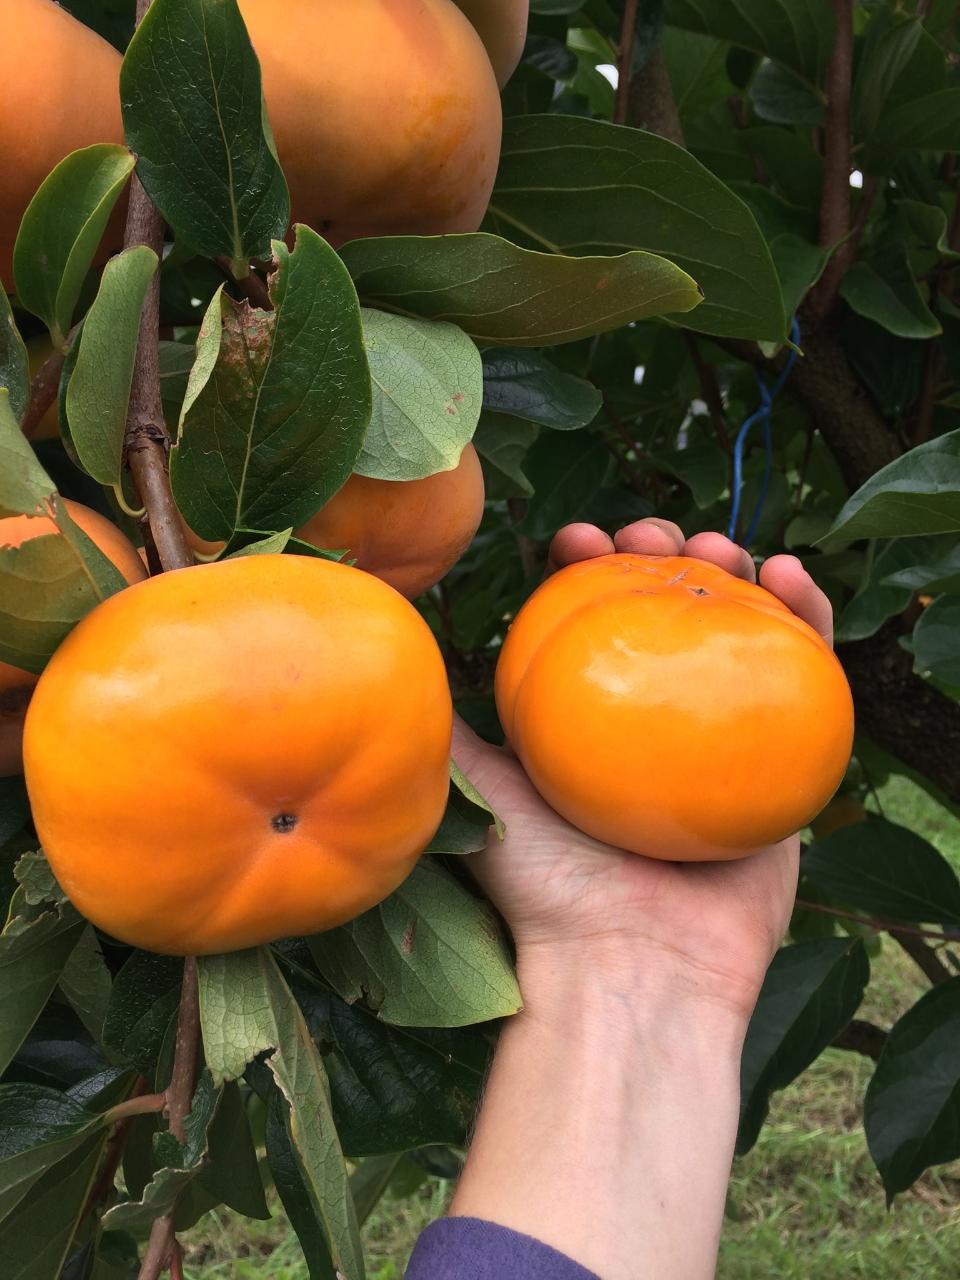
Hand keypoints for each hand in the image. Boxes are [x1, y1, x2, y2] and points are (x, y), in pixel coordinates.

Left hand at [454, 518, 834, 1020]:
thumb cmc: (547, 886)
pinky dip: (810, 619)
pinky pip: (811, 677)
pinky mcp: (788, 762)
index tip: (575, 535)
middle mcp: (655, 723)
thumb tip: (403, 641)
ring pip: (739, 630)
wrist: (634, 968)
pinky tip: (794, 576)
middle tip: (652, 532)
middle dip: (661, 551)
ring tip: (720, 543)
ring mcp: (724, 739)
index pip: (591, 616)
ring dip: (735, 568)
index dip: (585, 564)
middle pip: (668, 610)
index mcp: (591, 719)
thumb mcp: (477, 787)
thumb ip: (445, 719)